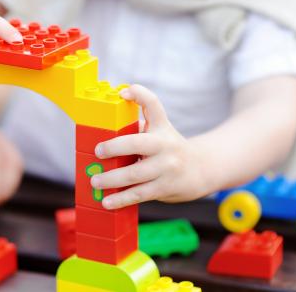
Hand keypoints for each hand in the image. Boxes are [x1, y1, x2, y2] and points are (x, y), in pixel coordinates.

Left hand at [91, 85, 208, 209]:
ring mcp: (166, 167)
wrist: (200, 171)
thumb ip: (137, 128)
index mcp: (161, 127)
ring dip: (112, 179)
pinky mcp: (165, 187)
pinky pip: (139, 194)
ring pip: (135, 174)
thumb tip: (103, 131)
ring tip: (95, 182)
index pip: (153, 105)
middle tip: (97, 152)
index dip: (140, 95)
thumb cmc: (168, 149)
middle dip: (114, 147)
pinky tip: (107, 203)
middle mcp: (165, 145)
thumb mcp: (159, 132)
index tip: (124, 92)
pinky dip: (121, 199)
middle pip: (137, 143)